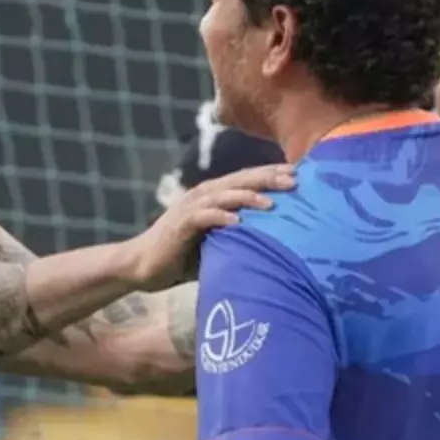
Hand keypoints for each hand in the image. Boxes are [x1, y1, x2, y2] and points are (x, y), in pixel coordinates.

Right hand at [128, 163, 294, 289]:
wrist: (141, 265)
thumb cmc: (180, 257)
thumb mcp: (215, 243)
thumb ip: (236, 236)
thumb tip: (271, 242)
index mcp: (212, 195)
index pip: (246, 179)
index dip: (270, 174)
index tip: (298, 174)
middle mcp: (202, 195)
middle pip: (240, 180)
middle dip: (267, 178)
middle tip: (295, 179)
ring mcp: (190, 208)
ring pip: (224, 194)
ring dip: (247, 196)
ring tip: (271, 202)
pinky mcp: (180, 225)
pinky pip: (204, 217)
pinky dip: (221, 217)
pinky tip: (238, 222)